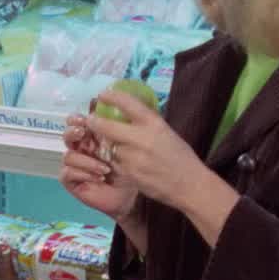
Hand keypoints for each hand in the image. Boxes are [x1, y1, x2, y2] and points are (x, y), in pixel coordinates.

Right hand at [59, 118, 141, 221]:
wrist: (129, 196)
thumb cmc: (127, 170)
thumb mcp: (124, 149)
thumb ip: (113, 133)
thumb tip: (106, 118)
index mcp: (92, 138)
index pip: (78, 123)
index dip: (77, 119)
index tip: (84, 118)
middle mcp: (81, 149)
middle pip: (67, 136)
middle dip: (72, 132)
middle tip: (82, 132)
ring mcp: (74, 165)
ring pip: (69, 156)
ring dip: (87, 161)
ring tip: (105, 169)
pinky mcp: (71, 180)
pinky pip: (67, 172)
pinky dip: (83, 174)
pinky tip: (98, 178)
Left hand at [79, 88, 219, 216]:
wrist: (189, 185)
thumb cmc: (180, 156)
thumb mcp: (166, 131)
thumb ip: (147, 123)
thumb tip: (127, 112)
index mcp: (154, 124)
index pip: (127, 103)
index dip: (111, 96)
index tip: (103, 94)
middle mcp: (141, 139)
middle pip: (107, 126)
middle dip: (94, 122)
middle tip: (90, 120)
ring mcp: (133, 158)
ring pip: (107, 147)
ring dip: (103, 144)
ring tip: (103, 142)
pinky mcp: (128, 174)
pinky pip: (112, 163)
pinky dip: (110, 160)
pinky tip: (116, 159)